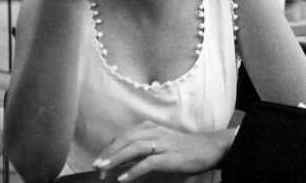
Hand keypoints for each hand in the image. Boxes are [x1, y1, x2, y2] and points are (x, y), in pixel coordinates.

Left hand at [92, 121, 233, 180]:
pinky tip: (124, 178)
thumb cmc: (183, 148)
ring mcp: (163, 144)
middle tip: (96, 166)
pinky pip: (148, 163)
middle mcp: (155, 132)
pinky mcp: (170, 157)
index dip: (110, 148)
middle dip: (108, 153)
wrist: (209, 148)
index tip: (99, 161)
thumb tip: (120, 161)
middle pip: (125, 140)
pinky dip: (134, 170)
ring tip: (103, 169)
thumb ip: (141, 150)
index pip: (124, 136)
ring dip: (116, 159)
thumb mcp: (160, 144)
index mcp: (151, 127)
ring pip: (134, 148)